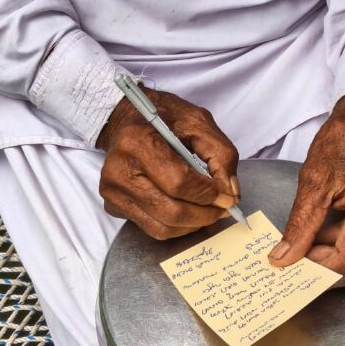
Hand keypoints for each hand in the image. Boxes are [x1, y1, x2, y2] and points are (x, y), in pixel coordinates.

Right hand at [97, 88, 239, 239]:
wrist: (128, 118)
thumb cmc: (164, 117)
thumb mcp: (199, 122)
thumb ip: (221, 154)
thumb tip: (231, 192)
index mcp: (138, 141)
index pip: (179, 182)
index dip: (208, 194)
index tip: (228, 196)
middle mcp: (119, 169)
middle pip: (170, 211)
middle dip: (204, 215)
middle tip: (223, 209)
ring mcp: (113, 191)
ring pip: (162, 227)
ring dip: (192, 224)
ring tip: (209, 211)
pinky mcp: (114, 205)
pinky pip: (152, 228)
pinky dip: (177, 226)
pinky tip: (188, 210)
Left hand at [269, 94, 344, 285]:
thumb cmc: (343, 141)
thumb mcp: (313, 180)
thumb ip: (300, 224)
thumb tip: (285, 257)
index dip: (318, 266)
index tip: (294, 262)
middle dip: (327, 265)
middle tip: (300, 252)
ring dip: (338, 256)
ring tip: (317, 233)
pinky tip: (334, 227)